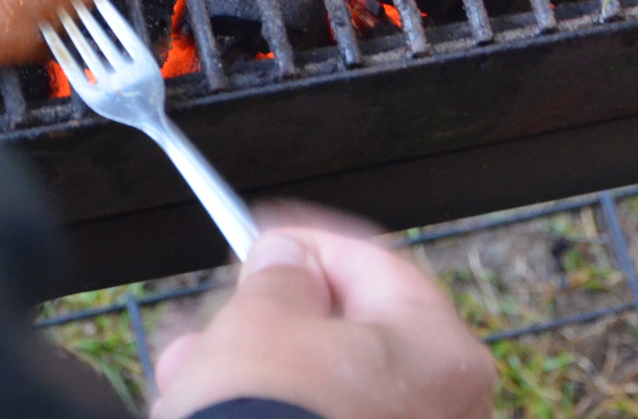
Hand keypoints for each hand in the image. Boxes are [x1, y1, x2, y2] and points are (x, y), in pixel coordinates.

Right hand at [148, 226, 495, 418]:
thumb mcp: (260, 324)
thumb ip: (278, 275)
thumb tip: (287, 257)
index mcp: (440, 351)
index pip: (372, 264)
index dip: (305, 244)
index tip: (261, 237)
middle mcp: (448, 406)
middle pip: (350, 333)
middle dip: (270, 321)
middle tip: (216, 314)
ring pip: (328, 390)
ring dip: (260, 374)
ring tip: (189, 374)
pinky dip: (275, 415)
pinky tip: (214, 413)